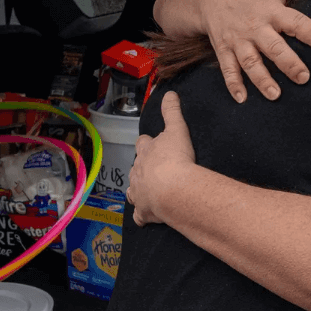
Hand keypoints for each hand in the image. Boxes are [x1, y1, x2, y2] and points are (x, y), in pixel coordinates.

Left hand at [128, 92, 195, 226]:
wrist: (174, 190)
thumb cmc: (176, 159)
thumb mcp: (177, 129)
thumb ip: (172, 111)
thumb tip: (169, 93)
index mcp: (146, 152)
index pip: (142, 144)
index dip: (147, 144)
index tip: (152, 144)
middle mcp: (137, 171)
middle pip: (136, 167)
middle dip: (143, 168)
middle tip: (155, 169)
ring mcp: (139, 192)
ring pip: (133, 190)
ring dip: (140, 190)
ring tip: (150, 191)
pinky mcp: (144, 211)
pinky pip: (140, 216)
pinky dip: (143, 216)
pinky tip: (147, 217)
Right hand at [200, 0, 310, 102]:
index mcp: (272, 11)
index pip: (295, 22)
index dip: (310, 33)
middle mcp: (255, 27)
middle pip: (273, 47)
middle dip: (288, 63)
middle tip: (304, 78)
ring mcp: (238, 40)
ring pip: (250, 62)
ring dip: (262, 79)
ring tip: (275, 95)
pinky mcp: (224, 50)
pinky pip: (228, 68)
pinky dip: (233, 84)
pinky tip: (242, 98)